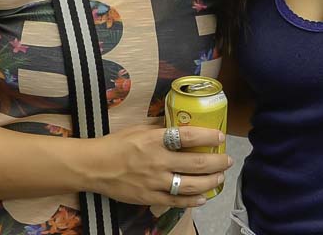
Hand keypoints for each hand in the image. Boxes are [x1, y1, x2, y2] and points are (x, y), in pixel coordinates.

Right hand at [88, 125, 230, 207]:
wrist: (95, 167)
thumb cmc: (117, 143)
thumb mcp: (139, 128)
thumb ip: (161, 127)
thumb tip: (180, 121)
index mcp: (155, 140)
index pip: (188, 137)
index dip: (208, 137)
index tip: (220, 136)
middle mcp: (158, 161)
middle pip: (196, 164)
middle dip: (217, 162)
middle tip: (228, 159)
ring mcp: (154, 182)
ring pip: (190, 185)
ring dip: (210, 182)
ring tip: (220, 177)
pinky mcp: (149, 197)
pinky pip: (176, 201)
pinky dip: (193, 201)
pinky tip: (203, 197)